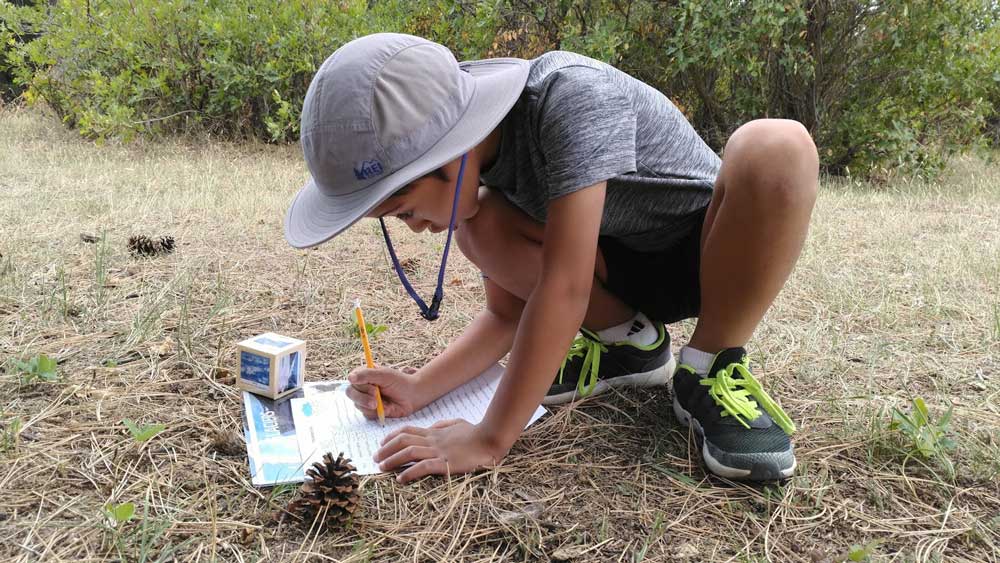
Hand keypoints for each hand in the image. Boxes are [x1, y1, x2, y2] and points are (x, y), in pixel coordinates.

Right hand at [347, 366, 424, 418]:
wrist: (412, 396)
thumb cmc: (399, 382)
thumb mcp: (384, 375)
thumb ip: (367, 375)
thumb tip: (349, 377)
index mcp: (364, 375)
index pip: (352, 380)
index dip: (361, 385)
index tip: (373, 387)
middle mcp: (362, 388)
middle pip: (351, 393)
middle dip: (363, 397)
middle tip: (376, 399)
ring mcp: (366, 400)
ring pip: (358, 405)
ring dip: (371, 405)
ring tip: (385, 403)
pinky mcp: (371, 411)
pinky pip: (366, 414)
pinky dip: (376, 412)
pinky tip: (387, 408)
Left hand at [374, 419, 504, 482]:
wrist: (489, 439)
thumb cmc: (475, 432)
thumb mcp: (457, 423)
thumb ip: (442, 425)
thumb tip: (432, 427)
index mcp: (434, 432)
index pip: (407, 431)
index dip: (391, 437)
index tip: (381, 444)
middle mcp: (433, 440)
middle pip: (403, 441)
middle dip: (386, 449)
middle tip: (376, 458)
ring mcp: (439, 451)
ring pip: (409, 452)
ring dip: (393, 460)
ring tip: (382, 467)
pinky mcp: (446, 463)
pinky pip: (423, 467)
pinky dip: (409, 473)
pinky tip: (401, 479)